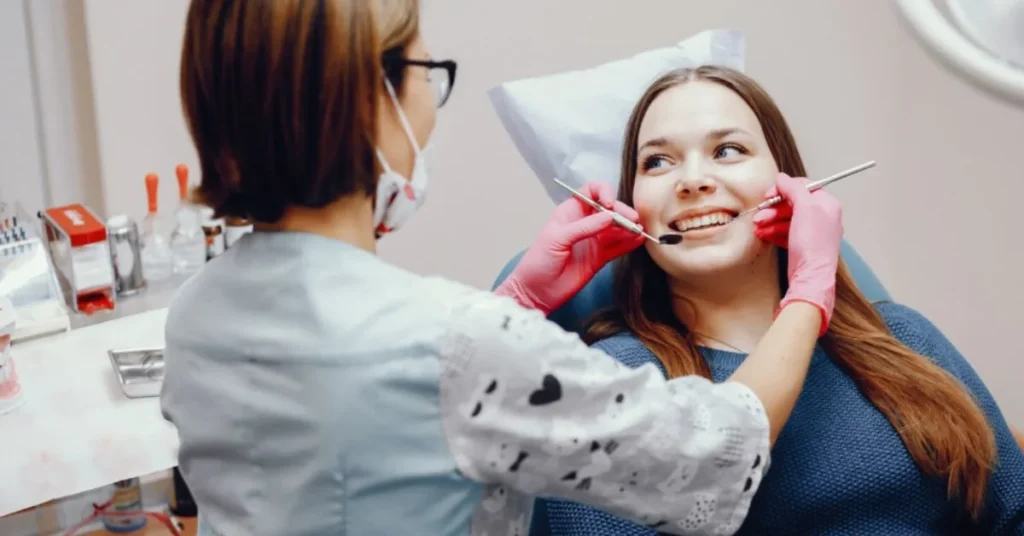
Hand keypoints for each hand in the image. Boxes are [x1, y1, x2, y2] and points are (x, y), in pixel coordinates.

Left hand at [496, 181, 644, 313]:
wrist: (536, 292)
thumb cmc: (538, 261)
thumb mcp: (557, 238)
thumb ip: (584, 227)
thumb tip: (610, 216)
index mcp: (570, 212)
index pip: (592, 191)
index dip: (604, 192)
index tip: (610, 204)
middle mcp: (584, 223)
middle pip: (609, 210)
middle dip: (622, 213)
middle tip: (633, 221)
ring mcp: (593, 241)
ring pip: (616, 228)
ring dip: (629, 228)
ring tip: (640, 231)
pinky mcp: (599, 258)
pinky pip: (618, 247)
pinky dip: (629, 243)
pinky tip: (638, 241)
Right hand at [753, 173, 842, 335]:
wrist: (811, 277)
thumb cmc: (812, 244)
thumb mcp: (804, 208)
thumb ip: (793, 189)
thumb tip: (782, 177)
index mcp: (827, 205)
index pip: (803, 187)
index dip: (784, 189)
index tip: (769, 195)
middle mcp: (822, 217)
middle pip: (793, 204)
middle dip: (773, 209)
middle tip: (759, 215)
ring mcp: (813, 233)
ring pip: (787, 219)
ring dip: (770, 220)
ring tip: (757, 226)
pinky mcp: (803, 246)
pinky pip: (785, 233)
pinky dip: (773, 231)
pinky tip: (763, 234)